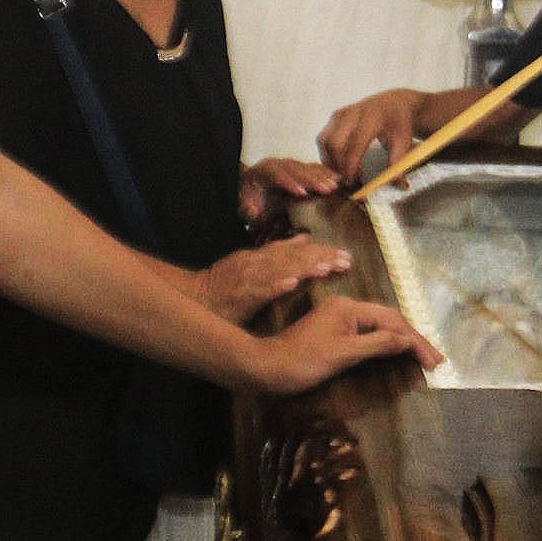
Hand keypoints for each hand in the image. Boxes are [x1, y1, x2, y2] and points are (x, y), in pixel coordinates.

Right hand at [200, 236, 351, 322]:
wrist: (195, 300)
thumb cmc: (222, 286)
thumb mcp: (250, 263)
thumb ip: (276, 251)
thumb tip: (303, 239)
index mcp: (260, 256)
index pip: (295, 249)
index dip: (320, 250)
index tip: (344, 255)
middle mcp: (256, 262)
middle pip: (293, 256)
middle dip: (321, 257)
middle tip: (346, 260)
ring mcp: (248, 278)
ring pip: (281, 269)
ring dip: (305, 267)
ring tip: (328, 267)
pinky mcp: (240, 295)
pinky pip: (259, 289)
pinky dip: (276, 285)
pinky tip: (292, 283)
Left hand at [244, 156, 339, 223]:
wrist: (252, 191)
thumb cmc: (250, 199)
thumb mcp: (244, 207)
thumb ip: (247, 209)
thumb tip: (253, 211)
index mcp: (263, 171)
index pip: (276, 173)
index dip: (289, 182)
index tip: (302, 193)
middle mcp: (278, 164)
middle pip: (296, 169)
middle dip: (311, 179)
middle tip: (326, 189)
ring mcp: (291, 165)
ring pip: (307, 167)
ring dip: (322, 176)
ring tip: (334, 187)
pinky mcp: (301, 169)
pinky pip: (315, 168)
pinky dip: (326, 174)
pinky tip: (337, 180)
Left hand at [250, 297, 438, 394]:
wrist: (267, 368)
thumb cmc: (302, 362)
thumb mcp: (343, 354)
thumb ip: (377, 345)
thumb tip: (407, 341)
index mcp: (349, 308)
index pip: (392, 321)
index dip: (415, 341)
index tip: (433, 361)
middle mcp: (346, 307)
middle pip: (389, 320)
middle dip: (414, 340)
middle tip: (436, 361)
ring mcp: (340, 318)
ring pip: (380, 326)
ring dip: (403, 342)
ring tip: (424, 357)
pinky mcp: (334, 330)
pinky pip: (368, 333)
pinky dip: (386, 343)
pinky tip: (397, 352)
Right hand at [319, 88, 430, 180]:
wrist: (395, 103)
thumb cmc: (398, 121)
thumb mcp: (403, 141)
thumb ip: (397, 162)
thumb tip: (396, 182)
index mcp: (371, 118)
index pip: (355, 144)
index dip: (350, 165)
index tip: (351, 181)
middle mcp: (353, 113)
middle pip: (334, 142)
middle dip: (336, 164)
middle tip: (345, 180)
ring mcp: (341, 114)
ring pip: (324, 140)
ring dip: (329, 160)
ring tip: (341, 173)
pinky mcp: (335, 117)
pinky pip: (324, 137)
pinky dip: (327, 153)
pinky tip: (339, 164)